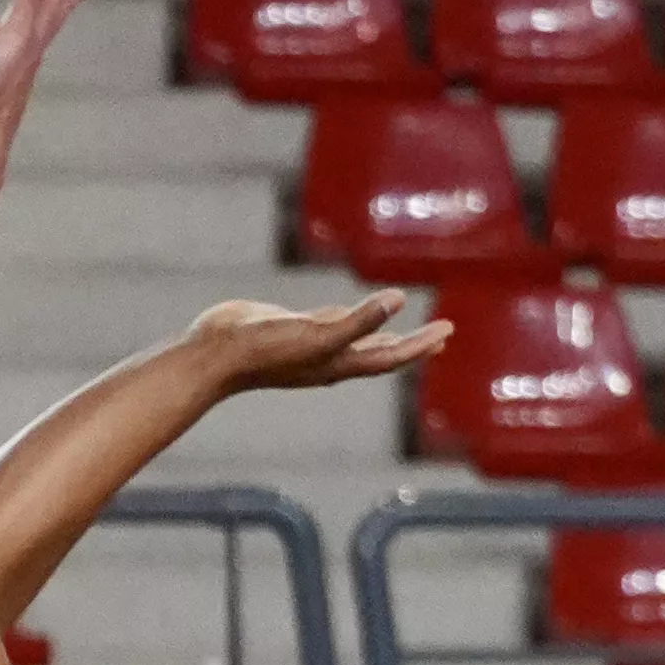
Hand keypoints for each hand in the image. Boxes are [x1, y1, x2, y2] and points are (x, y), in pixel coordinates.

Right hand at [191, 290, 451, 386]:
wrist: (216, 353)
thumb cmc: (265, 349)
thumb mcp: (317, 334)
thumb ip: (360, 319)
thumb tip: (398, 301)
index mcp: (339, 364)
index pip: (391, 358)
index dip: (421, 345)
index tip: (447, 332)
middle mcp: (329, 358)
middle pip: (380, 353)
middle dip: (411, 345)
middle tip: (441, 334)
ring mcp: (309, 344)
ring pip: (355, 338)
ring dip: (381, 333)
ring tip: (403, 327)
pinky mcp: (290, 327)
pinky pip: (329, 322)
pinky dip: (348, 317)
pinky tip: (352, 311)